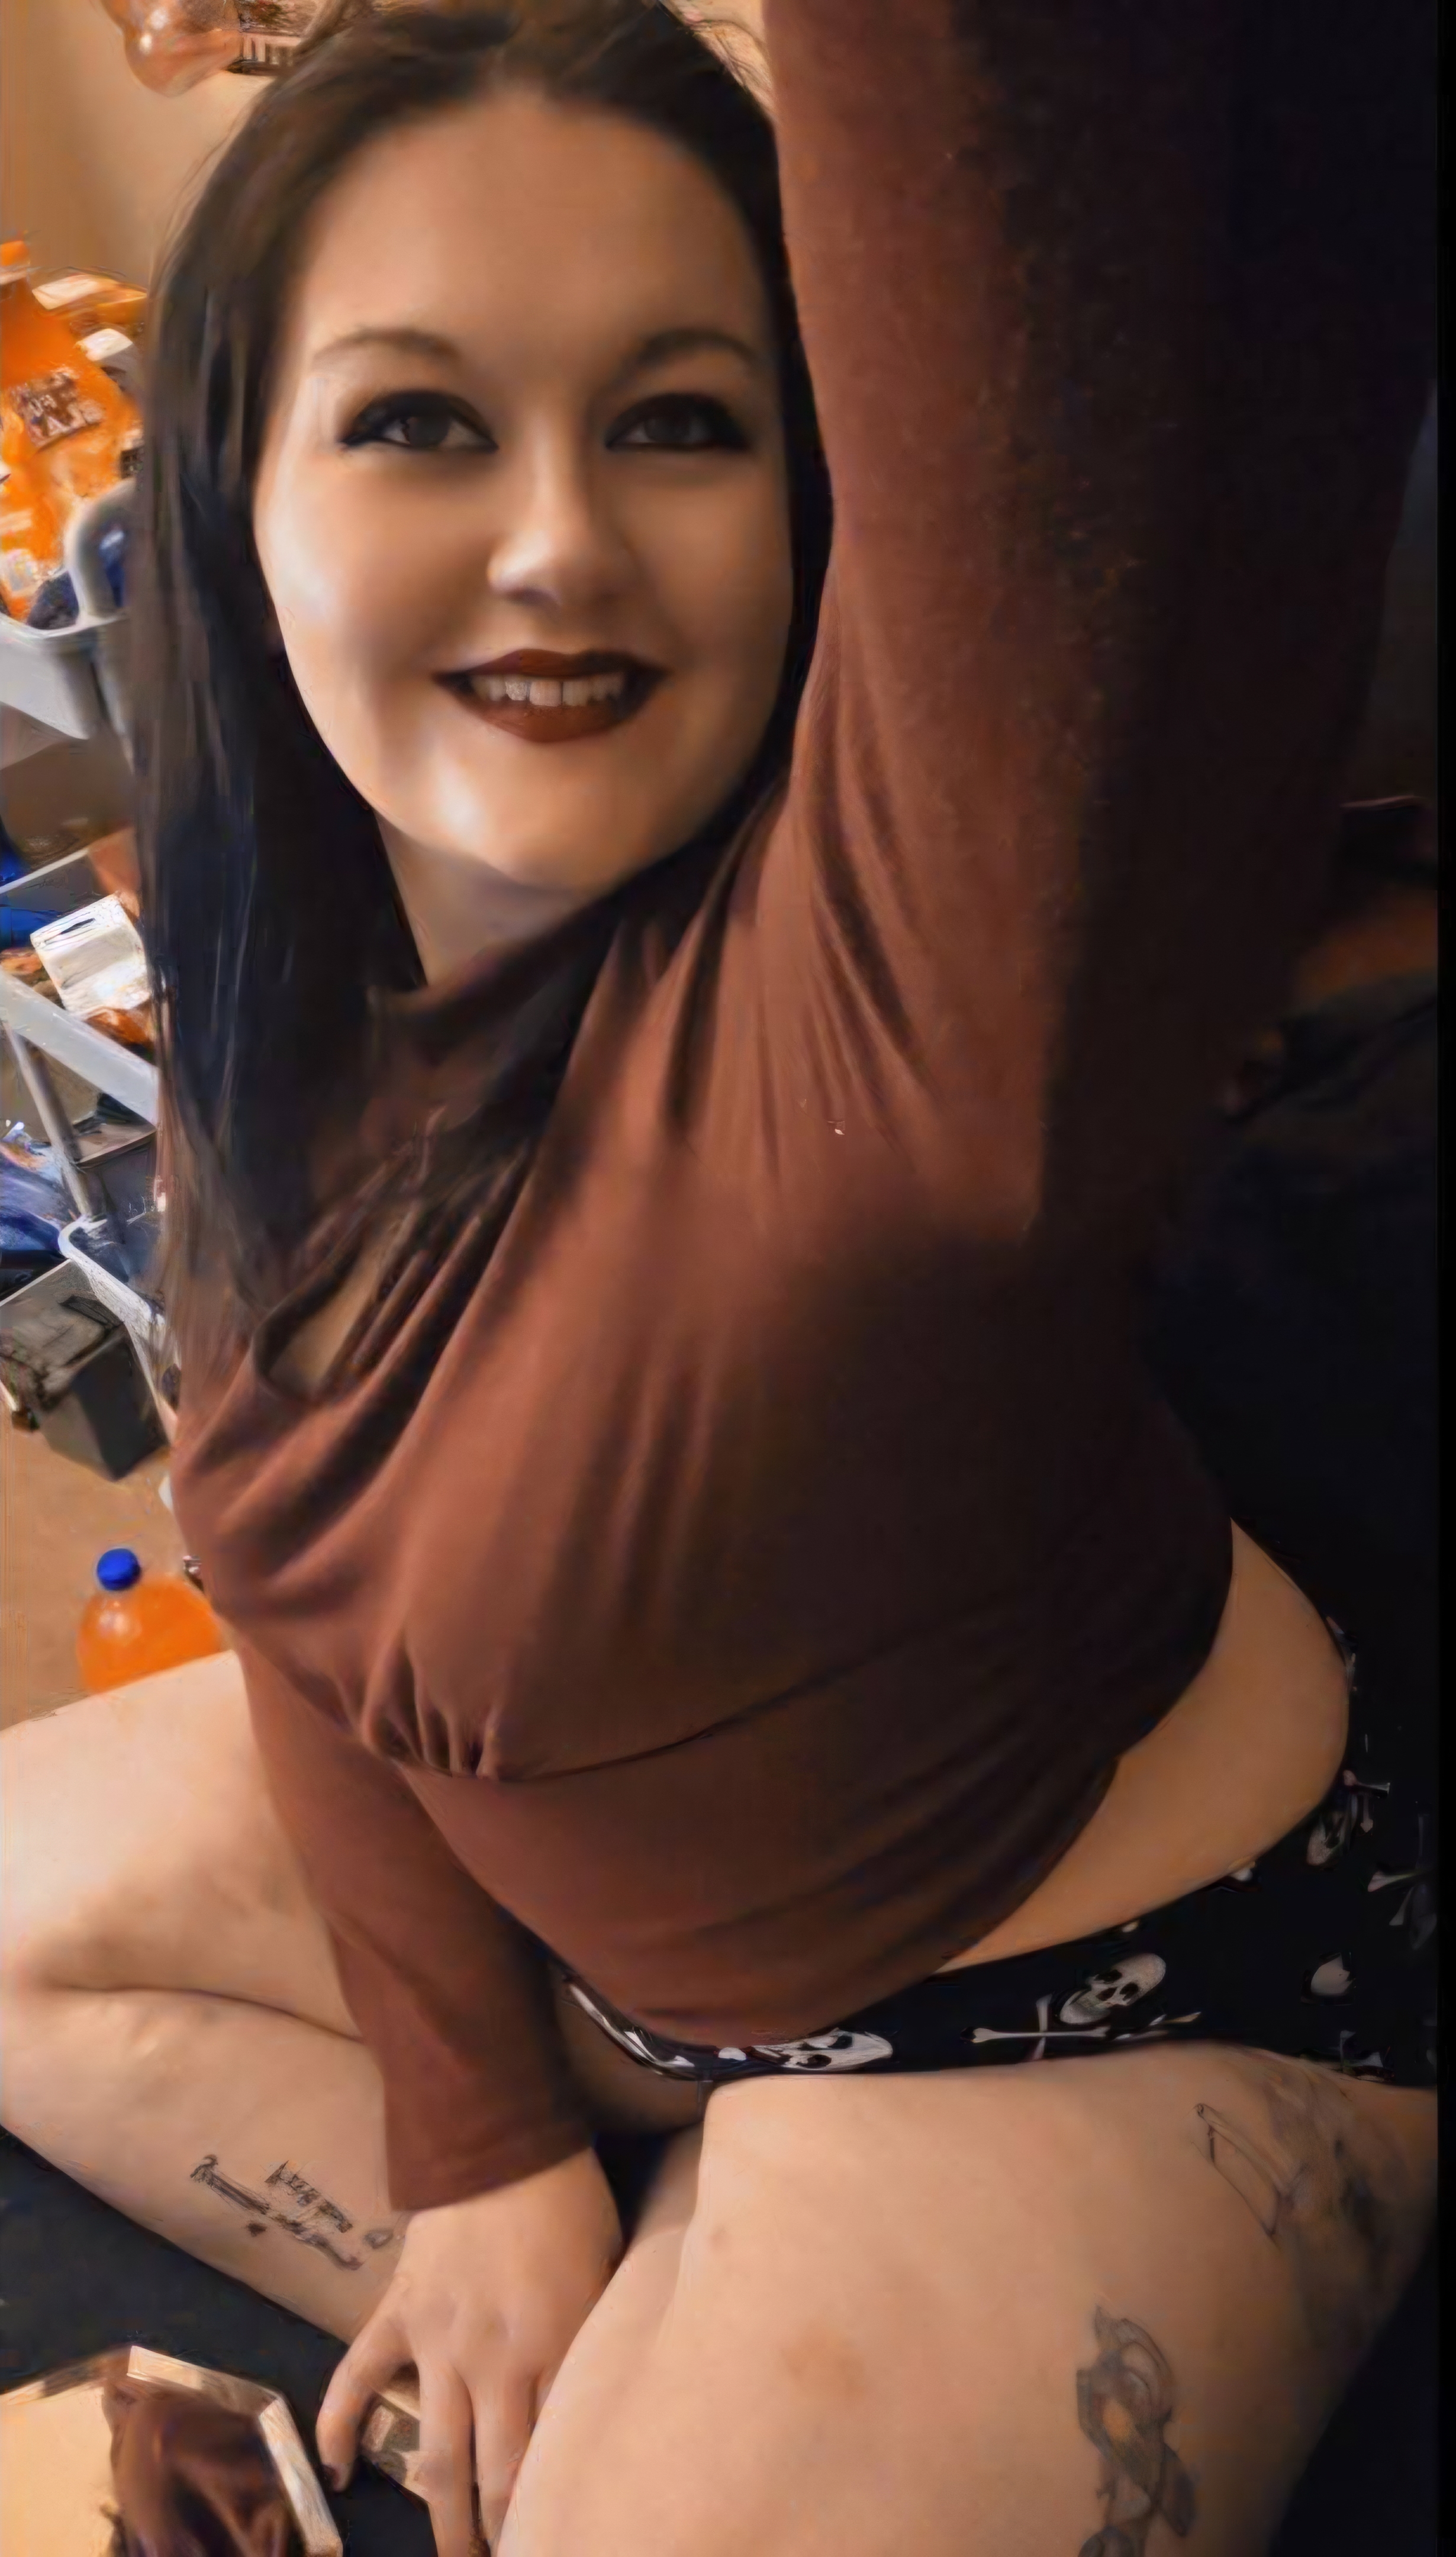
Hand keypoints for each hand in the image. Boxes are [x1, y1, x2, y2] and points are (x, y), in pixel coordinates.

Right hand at [317, 2147, 621, 2553]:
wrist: (501, 2136)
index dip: (556, 2506)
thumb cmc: (572, 2201)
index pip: (554, 2454)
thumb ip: (599, 2336)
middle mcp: (497, 2361)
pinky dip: (339, 2426)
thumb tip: (607, 2393)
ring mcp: (439, 2341)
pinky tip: (336, 2472)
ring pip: (437, 2455)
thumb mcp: (609, 2269)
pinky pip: (357, 2379)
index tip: (564, 2531)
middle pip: (496, 2476)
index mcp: (558, 2348)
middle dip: (500, 2534)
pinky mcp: (397, 2313)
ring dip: (442, 2517)